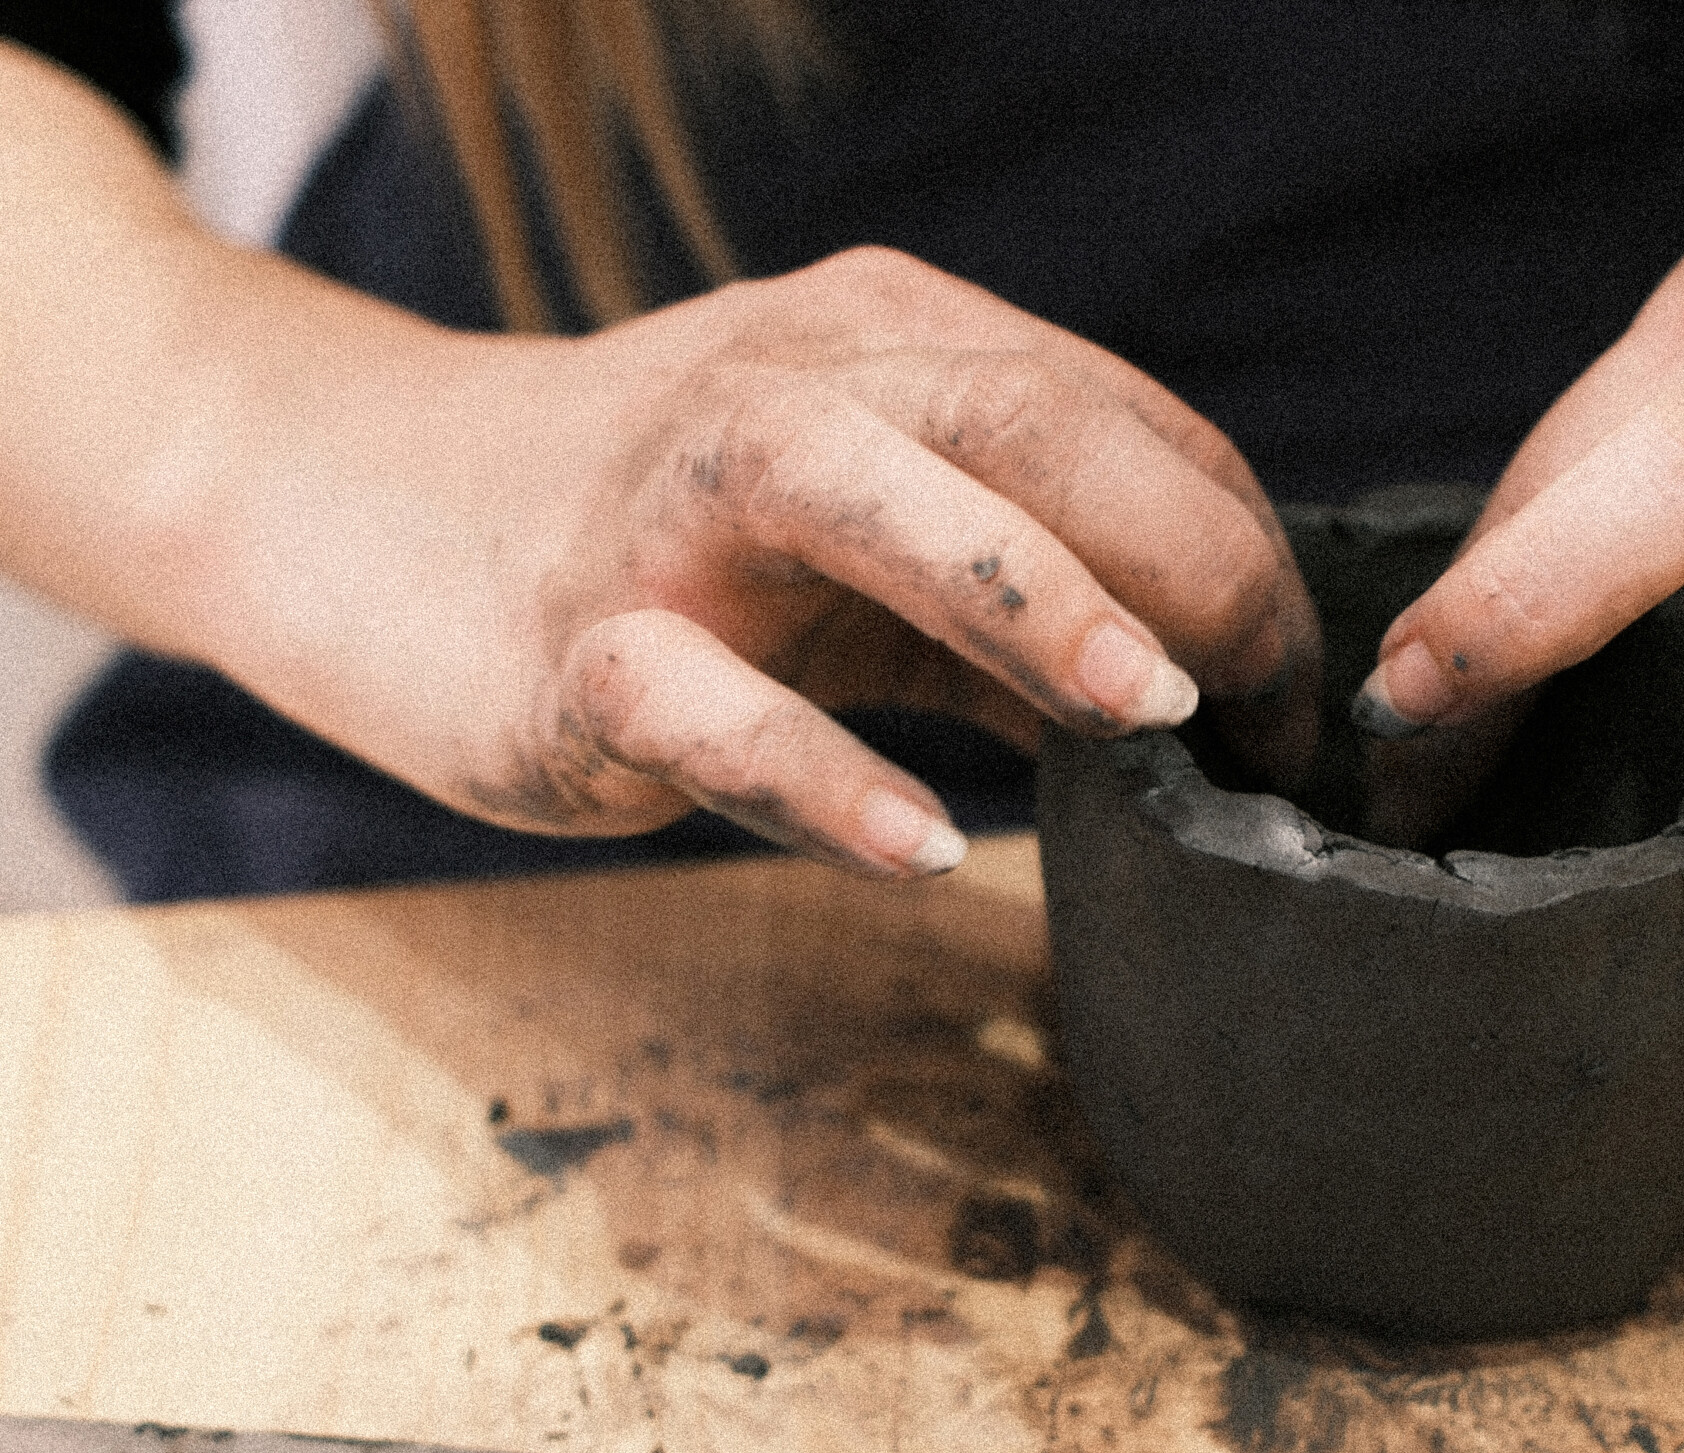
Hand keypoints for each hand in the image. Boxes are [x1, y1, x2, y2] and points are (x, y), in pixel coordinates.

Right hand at [198, 247, 1321, 874]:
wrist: (359, 510)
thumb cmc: (660, 533)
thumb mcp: (862, 525)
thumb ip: (1012, 581)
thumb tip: (1205, 688)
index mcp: (883, 347)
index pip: (1109, 421)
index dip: (1238, 549)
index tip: (1298, 688)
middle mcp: (788, 387)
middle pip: (1019, 420)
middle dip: (1183, 558)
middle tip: (1271, 706)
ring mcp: (667, 508)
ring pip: (854, 491)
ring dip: (1028, 595)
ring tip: (1149, 708)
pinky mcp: (571, 642)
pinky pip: (700, 698)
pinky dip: (817, 773)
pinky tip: (923, 848)